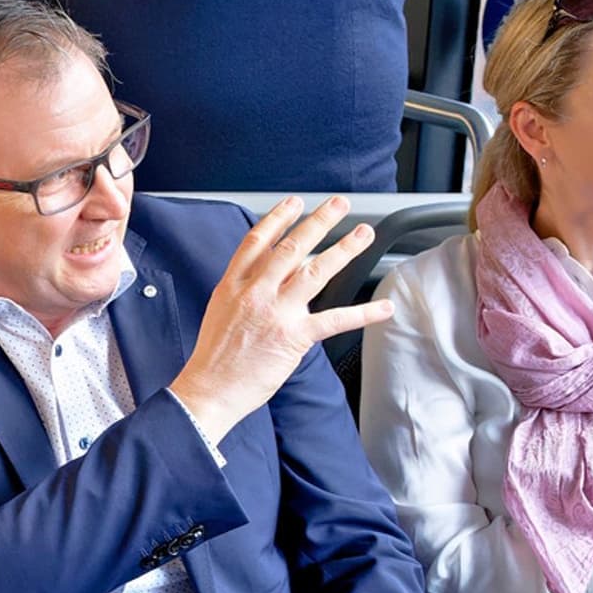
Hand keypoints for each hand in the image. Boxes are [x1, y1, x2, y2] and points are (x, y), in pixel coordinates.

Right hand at [167, 196, 383, 446]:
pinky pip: (334, 320)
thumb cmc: (214, 357)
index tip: (295, 203)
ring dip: (343, 249)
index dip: (279, 218)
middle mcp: (255, 293)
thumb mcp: (221, 310)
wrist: (209, 389)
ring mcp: (276, 313)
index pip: (258, 241)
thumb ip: (246, 287)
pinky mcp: (294, 337)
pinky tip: (382, 308)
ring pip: (315, 272)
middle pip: (291, 248)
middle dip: (319, 222)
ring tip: (363, 234)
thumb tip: (273, 270)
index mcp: (234, 285)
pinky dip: (363, 314)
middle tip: (339, 205)